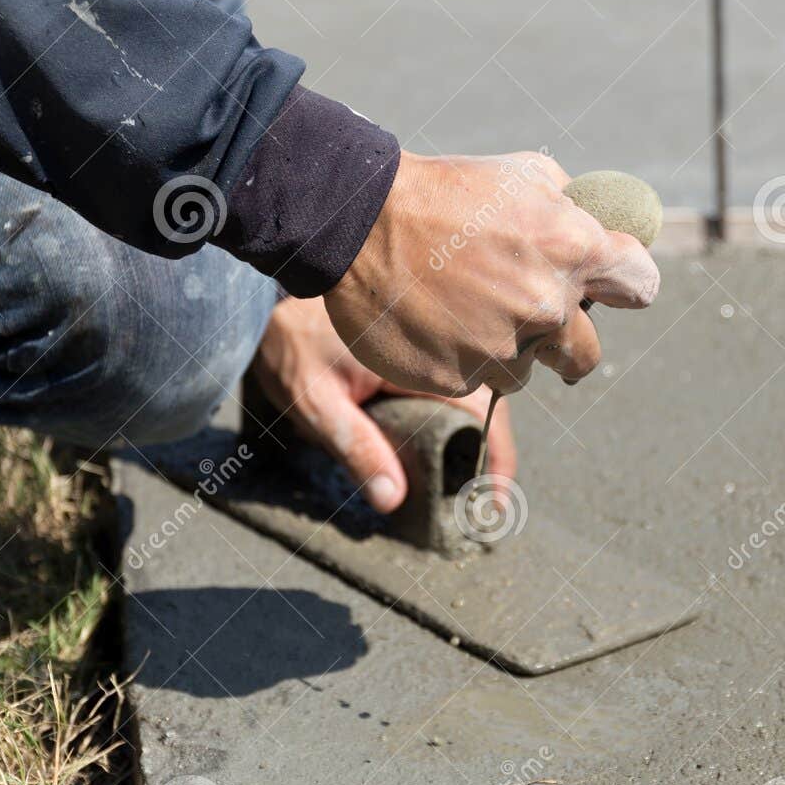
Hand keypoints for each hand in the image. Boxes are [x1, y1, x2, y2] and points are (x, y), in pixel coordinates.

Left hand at [249, 296, 515, 512]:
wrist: (289, 276)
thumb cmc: (295, 342)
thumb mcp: (316, 399)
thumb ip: (355, 446)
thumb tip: (392, 499)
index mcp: (428, 359)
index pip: (482, 416)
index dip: (496, 463)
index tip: (493, 508)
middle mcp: (444, 350)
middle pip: (487, 410)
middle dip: (488, 460)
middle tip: (478, 507)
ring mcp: (438, 347)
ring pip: (475, 399)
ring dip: (475, 441)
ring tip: (464, 488)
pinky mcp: (426, 348)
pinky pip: (455, 387)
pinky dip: (458, 422)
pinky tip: (444, 451)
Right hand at [323, 151, 659, 396]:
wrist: (358, 221)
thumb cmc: (446, 190)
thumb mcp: (524, 174)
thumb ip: (577, 210)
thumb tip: (609, 234)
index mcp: (573, 250)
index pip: (639, 286)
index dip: (624, 285)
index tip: (610, 288)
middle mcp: (546, 306)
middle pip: (586, 353)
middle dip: (566, 338)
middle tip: (530, 318)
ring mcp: (502, 349)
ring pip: (528, 372)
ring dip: (508, 351)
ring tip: (466, 310)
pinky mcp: (457, 378)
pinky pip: (476, 381)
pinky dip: (460, 358)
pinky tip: (435, 323)